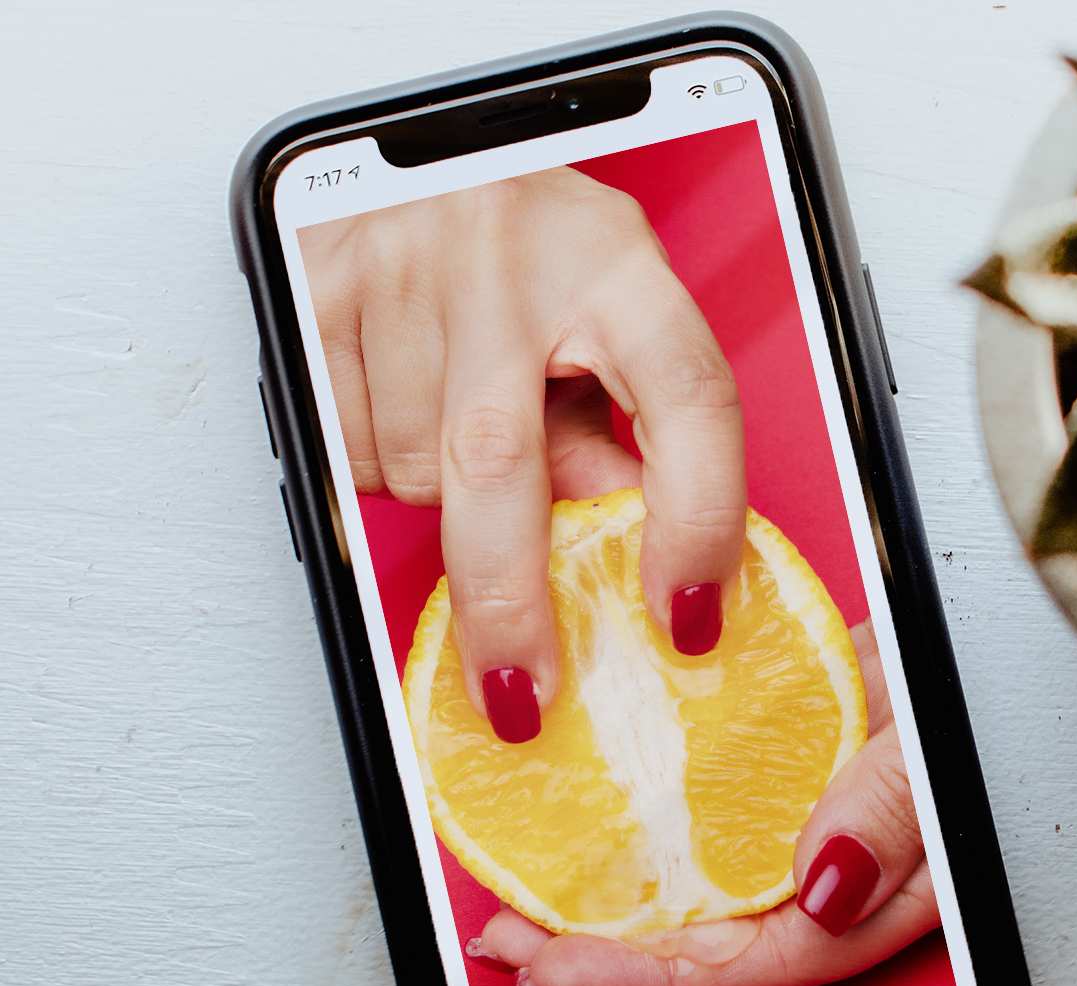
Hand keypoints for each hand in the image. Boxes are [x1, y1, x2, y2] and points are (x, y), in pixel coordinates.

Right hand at [301, 168, 744, 740]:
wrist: (425, 146)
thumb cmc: (538, 240)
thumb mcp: (614, 311)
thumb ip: (624, 422)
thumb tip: (628, 553)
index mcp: (618, 262)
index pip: (688, 403)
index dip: (697, 522)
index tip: (686, 613)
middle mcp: (513, 262)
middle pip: (503, 468)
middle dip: (510, 602)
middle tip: (521, 689)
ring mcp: (408, 271)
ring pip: (418, 467)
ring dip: (443, 492)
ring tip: (466, 415)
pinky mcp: (319, 289)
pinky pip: (345, 444)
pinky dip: (375, 460)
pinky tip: (405, 402)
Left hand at [467, 622, 940, 985]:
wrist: (984, 622)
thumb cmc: (989, 690)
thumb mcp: (945, 746)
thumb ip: (893, 810)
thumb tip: (824, 881)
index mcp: (873, 893)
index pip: (750, 958)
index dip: (649, 976)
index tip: (560, 967)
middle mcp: (823, 866)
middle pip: (704, 934)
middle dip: (598, 948)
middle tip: (507, 937)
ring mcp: (796, 813)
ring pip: (691, 873)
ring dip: (605, 886)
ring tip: (518, 887)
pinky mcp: (775, 758)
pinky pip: (698, 798)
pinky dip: (636, 808)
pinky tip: (581, 800)